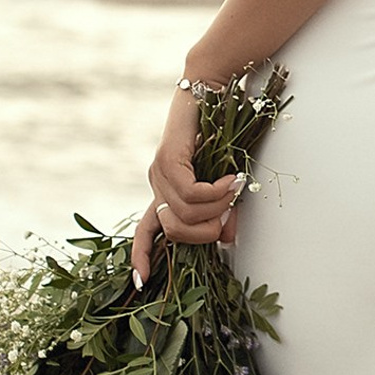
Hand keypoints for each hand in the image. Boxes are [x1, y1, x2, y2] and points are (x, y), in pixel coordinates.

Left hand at [130, 86, 245, 283]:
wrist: (212, 91)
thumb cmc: (222, 134)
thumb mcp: (223, 182)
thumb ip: (221, 211)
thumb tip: (226, 238)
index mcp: (165, 193)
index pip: (145, 231)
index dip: (141, 257)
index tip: (141, 283)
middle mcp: (156, 185)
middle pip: (175, 232)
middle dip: (207, 232)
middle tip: (229, 213)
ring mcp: (159, 172)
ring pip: (185, 214)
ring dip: (217, 208)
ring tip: (234, 188)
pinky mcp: (168, 159)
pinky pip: (192, 193)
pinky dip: (216, 193)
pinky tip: (230, 180)